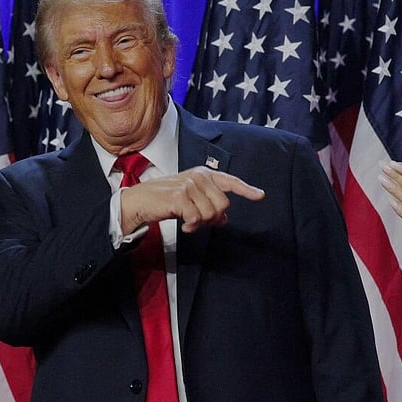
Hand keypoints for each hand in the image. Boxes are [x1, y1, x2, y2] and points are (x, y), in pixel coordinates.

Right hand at [120, 166, 264, 232]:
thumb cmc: (166, 201)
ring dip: (201, 223)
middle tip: (199, 221)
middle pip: (223, 205)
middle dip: (214, 217)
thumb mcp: (191, 202)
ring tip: (189, 222)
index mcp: (204, 174)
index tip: (261, 196)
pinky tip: (184, 225)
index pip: (230, 181)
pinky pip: (197, 218)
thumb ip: (209, 207)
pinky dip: (192, 226)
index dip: (247, 190)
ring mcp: (189, 185)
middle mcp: (199, 177)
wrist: (140, 202)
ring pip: (211, 213)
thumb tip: (224, 219)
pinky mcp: (180, 196)